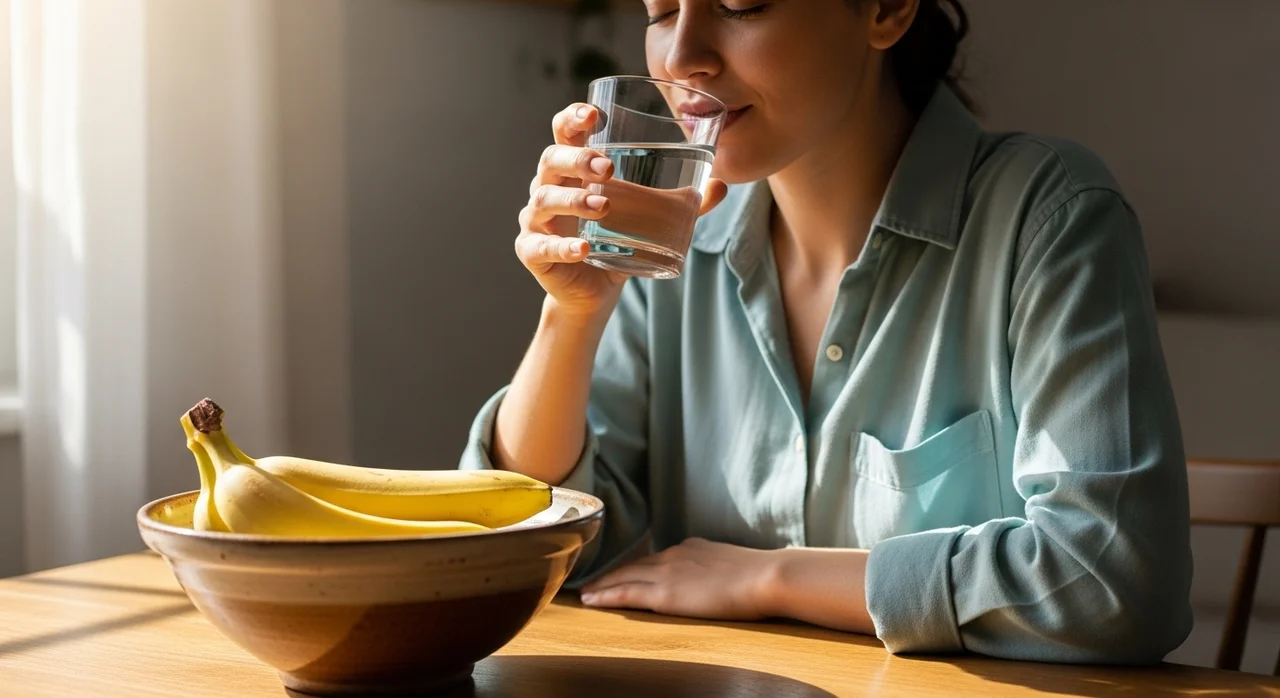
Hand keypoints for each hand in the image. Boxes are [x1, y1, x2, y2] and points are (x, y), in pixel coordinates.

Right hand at [515, 103, 728, 321]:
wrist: (595, 290)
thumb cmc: (617, 240)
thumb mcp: (649, 218)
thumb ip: (683, 202)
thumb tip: (720, 185)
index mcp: (573, 169)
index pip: (563, 132)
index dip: (572, 118)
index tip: (593, 114)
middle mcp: (549, 187)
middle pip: (551, 160)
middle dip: (577, 159)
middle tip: (609, 169)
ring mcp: (537, 219)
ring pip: (544, 200)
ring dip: (573, 201)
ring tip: (603, 208)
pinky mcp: (534, 251)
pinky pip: (541, 245)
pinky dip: (562, 246)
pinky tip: (582, 248)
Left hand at [579, 538, 778, 621]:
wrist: (765, 576)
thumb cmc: (761, 574)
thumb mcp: (733, 564)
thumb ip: (717, 568)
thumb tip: (717, 577)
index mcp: (691, 548)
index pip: (655, 558)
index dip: (636, 567)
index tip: (622, 572)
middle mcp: (674, 555)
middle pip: (634, 565)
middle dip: (610, 573)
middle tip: (590, 581)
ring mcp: (667, 572)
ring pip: (624, 576)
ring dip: (602, 584)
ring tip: (584, 593)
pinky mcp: (665, 594)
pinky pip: (626, 593)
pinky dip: (605, 595)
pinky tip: (590, 600)